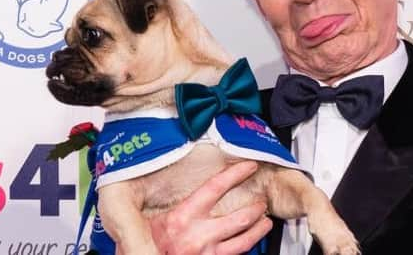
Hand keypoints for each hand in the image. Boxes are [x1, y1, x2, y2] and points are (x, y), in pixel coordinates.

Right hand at [149, 161, 272, 254]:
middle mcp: (198, 236)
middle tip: (262, 201)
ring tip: (266, 221)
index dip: (236, 174)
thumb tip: (189, 185)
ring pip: (245, 240)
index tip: (249, 166)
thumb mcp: (156, 221)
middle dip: (256, 208)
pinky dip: (248, 245)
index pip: (216, 188)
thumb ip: (175, 206)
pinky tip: (252, 240)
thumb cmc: (147, 247)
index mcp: (182, 218)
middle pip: (240, 217)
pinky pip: (237, 254)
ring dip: (260, 228)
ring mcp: (208, 254)